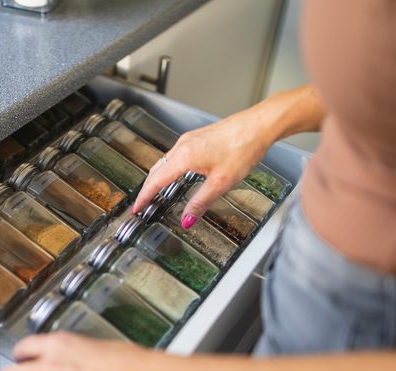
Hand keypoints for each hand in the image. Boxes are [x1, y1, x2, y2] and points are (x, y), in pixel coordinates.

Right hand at [133, 106, 274, 227]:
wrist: (258, 125)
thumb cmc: (243, 148)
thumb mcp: (221, 182)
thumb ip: (200, 202)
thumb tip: (187, 220)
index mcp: (184, 157)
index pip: (156, 181)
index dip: (144, 197)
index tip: (137, 208)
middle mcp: (183, 146)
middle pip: (156, 170)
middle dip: (147, 188)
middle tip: (142, 204)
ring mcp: (190, 140)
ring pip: (165, 161)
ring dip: (157, 177)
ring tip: (155, 192)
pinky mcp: (198, 137)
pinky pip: (175, 155)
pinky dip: (169, 168)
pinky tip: (176, 174)